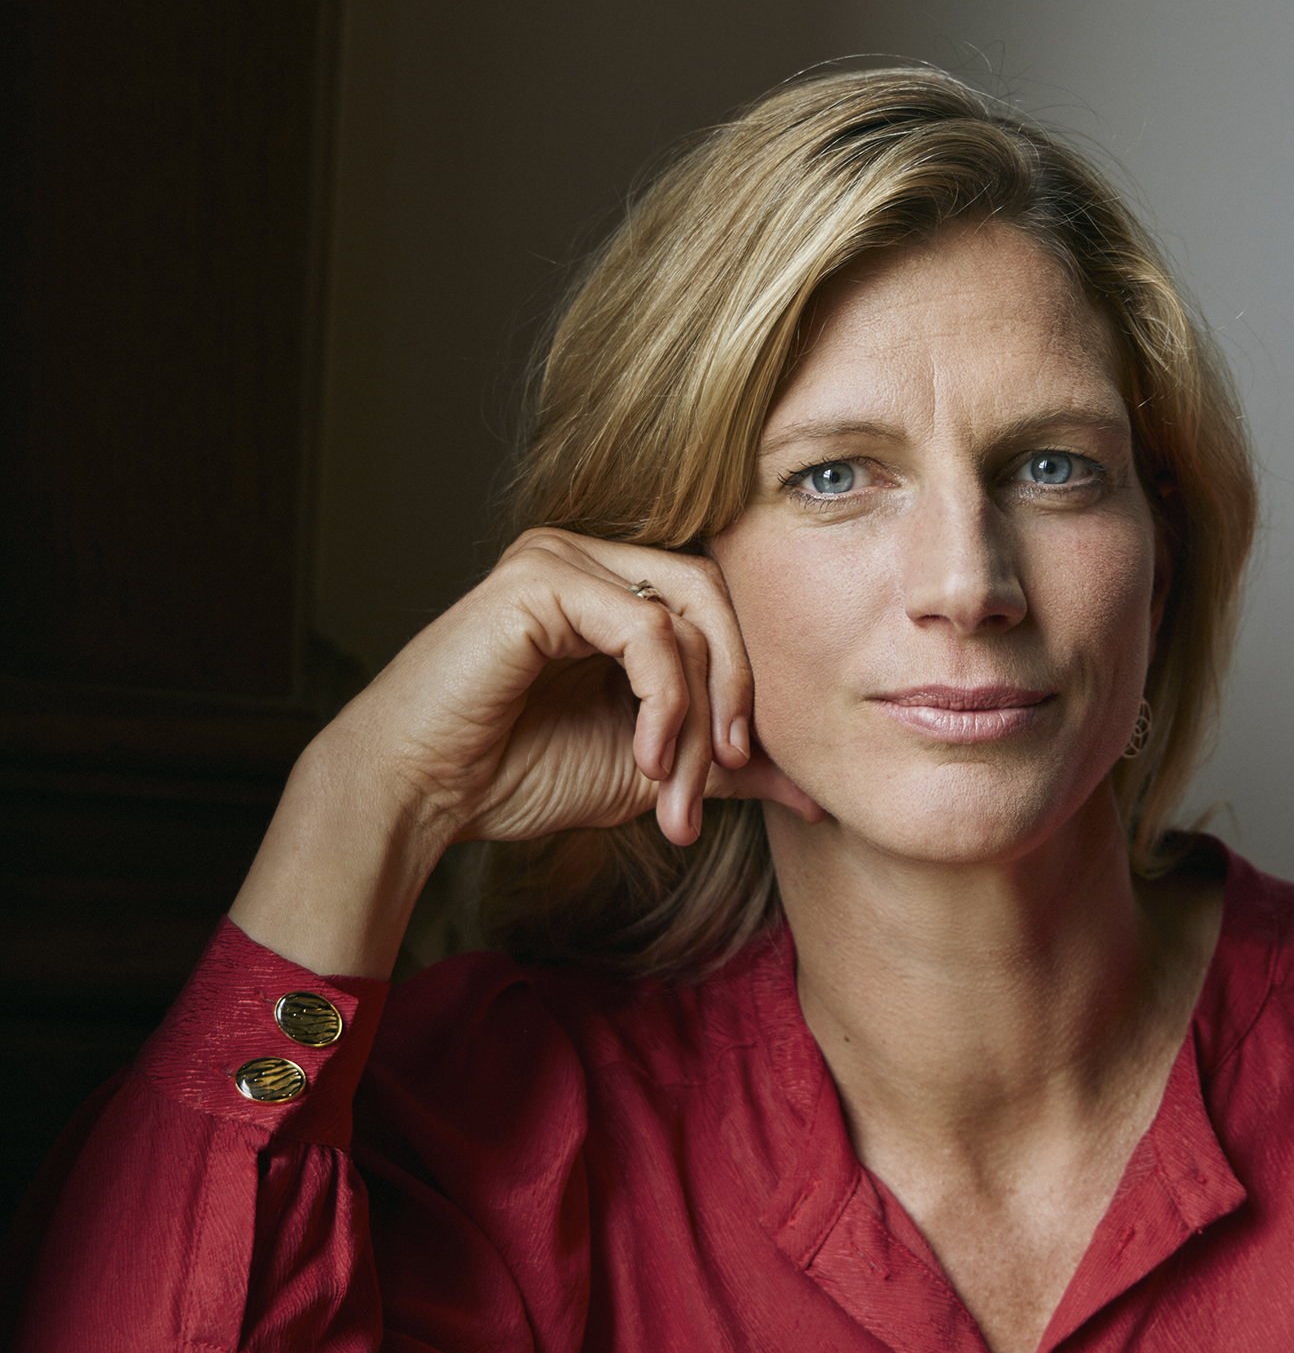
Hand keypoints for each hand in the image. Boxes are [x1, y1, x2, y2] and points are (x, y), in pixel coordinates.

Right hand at [232, 531, 820, 975]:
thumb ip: (723, 762)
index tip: (744, 770)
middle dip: (734, 697)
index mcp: (613, 587)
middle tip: (725, 773)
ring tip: (671, 783)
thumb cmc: (514, 775)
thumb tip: (813, 789)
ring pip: (688, 615)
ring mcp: (561, 557)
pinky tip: (643, 754)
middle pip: (717, 600)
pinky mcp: (539, 578)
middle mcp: (587, 556)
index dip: (745, 686)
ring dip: (697, 711)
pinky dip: (664, 697)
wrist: (421, 796)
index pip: (720, 609)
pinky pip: (646, 627)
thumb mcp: (648, 768)